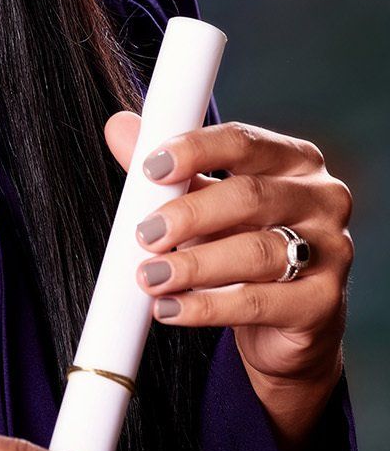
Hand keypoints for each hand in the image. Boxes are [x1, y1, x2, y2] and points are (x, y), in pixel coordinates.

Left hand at [105, 112, 351, 450]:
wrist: (288, 323)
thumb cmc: (243, 245)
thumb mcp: (205, 203)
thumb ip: (169, 171)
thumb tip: (119, 127)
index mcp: (294, 159)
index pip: (242, 142)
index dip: (194, 150)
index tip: (150, 168)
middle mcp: (322, 197)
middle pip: (250, 196)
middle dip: (189, 215)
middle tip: (145, 234)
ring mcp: (331, 249)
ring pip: (256, 252)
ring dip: (193, 265)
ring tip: (150, 277)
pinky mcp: (324, 301)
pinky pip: (258, 302)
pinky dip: (207, 306)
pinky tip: (170, 308)